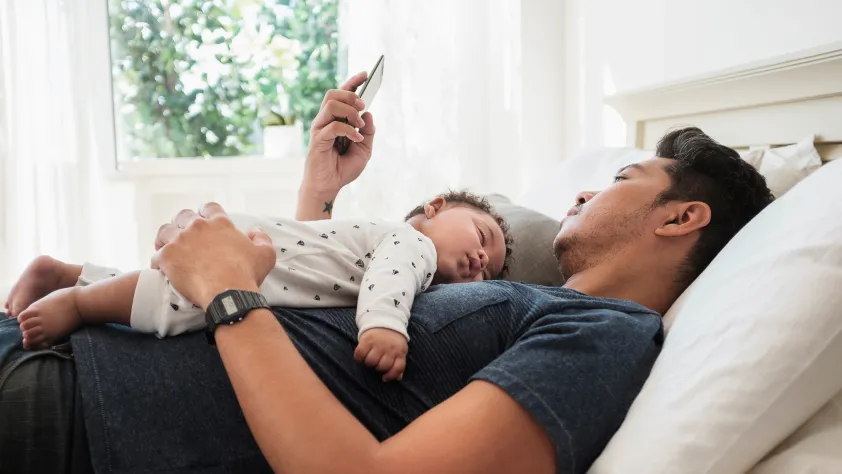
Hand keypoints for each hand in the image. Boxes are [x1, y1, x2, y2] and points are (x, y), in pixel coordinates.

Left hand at [151, 202, 275, 309]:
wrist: (228, 293)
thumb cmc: (247, 274)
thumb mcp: (265, 254)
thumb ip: (262, 238)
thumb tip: (255, 230)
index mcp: (220, 223)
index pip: (209, 207)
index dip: (206, 213)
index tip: (204, 221)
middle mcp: (198, 227)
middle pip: (183, 215)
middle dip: (182, 223)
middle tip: (184, 237)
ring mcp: (180, 240)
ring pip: (164, 231)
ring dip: (165, 239)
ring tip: (167, 249)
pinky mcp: (167, 257)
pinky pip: (156, 256)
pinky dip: (158, 263)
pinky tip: (162, 270)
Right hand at [302, 71, 376, 199]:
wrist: (329, 186)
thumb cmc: (343, 168)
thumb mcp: (364, 150)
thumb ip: (368, 132)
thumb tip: (368, 114)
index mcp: (336, 119)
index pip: (342, 94)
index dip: (352, 82)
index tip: (366, 74)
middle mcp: (326, 120)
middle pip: (333, 93)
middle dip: (350, 95)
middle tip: (362, 106)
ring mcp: (320, 128)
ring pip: (331, 104)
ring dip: (349, 111)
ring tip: (359, 125)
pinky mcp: (317, 139)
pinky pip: (333, 126)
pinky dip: (348, 130)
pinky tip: (356, 139)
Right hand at [354, 328, 407, 381]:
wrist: (384, 319)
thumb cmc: (392, 339)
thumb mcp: (400, 349)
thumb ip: (399, 363)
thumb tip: (398, 378)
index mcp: (400, 351)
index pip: (397, 368)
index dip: (391, 375)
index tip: (385, 378)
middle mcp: (390, 348)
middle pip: (382, 367)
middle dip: (378, 367)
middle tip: (377, 361)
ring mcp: (378, 344)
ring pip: (370, 362)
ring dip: (368, 362)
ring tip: (369, 357)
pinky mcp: (367, 340)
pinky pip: (360, 354)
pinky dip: (359, 357)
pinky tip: (361, 355)